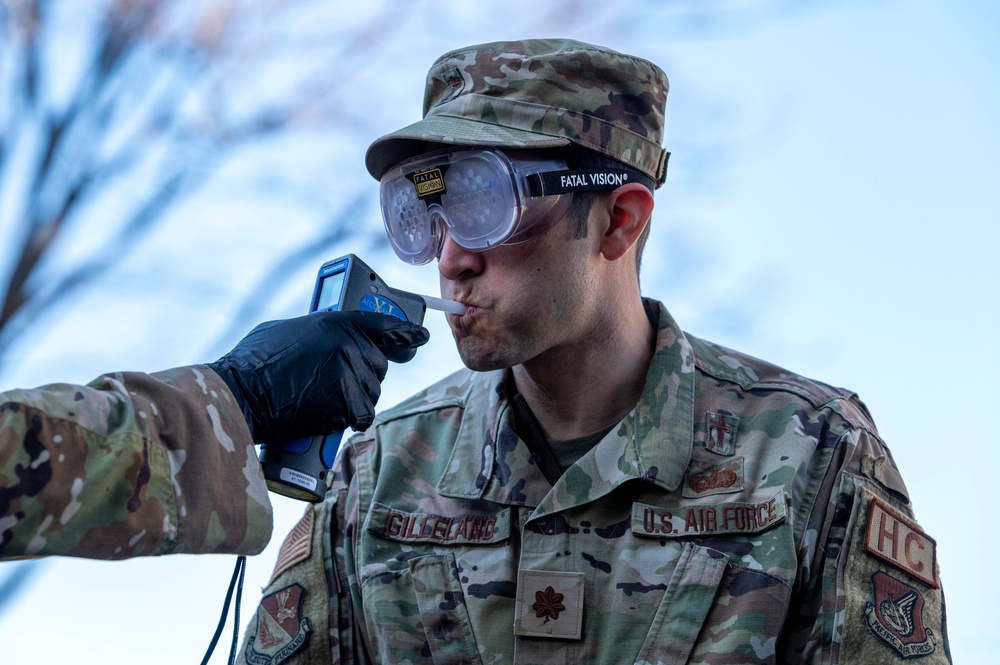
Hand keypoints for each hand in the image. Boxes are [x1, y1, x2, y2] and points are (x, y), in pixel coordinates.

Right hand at [208, 311, 428, 440]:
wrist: (241, 395)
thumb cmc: (253, 362)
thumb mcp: (287, 329)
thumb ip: (318, 329)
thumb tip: (329, 336)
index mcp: (335, 322)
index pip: (382, 324)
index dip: (405, 332)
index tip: (420, 336)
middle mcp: (348, 345)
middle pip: (379, 363)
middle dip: (364, 373)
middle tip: (336, 380)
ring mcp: (350, 375)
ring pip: (373, 389)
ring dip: (357, 396)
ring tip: (325, 397)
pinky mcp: (347, 405)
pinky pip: (364, 413)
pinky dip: (352, 417)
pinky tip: (332, 414)